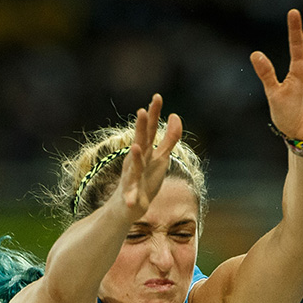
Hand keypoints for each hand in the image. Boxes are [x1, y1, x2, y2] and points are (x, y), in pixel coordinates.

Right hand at [119, 94, 182, 214]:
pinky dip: (130, 198)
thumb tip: (175, 115)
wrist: (126, 206)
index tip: (158, 96)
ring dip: (135, 157)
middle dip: (142, 128)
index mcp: (145, 151)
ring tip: (136, 147)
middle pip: (141, 142)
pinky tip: (130, 200)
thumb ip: (170, 138)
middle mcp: (136, 161)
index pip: (150, 130)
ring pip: (134, 167)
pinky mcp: (131, 196)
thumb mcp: (160, 158)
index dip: (154, 114)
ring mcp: (132, 178)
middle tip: (142, 111)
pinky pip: (131, 197)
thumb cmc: (145, 179)